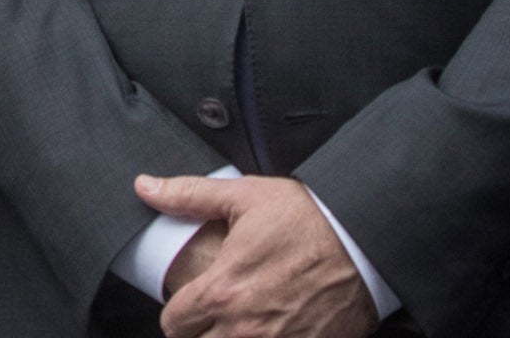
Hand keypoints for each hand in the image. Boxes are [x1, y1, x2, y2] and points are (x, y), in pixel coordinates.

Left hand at [135, 174, 376, 337]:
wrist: (365, 245)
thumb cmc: (307, 220)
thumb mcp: (245, 196)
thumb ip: (189, 195)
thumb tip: (144, 186)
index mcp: (222, 291)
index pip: (173, 324)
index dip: (177, 313)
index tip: (189, 303)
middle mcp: (243, 329)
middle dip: (199, 333)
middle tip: (213, 315)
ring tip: (237, 325)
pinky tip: (269, 330)